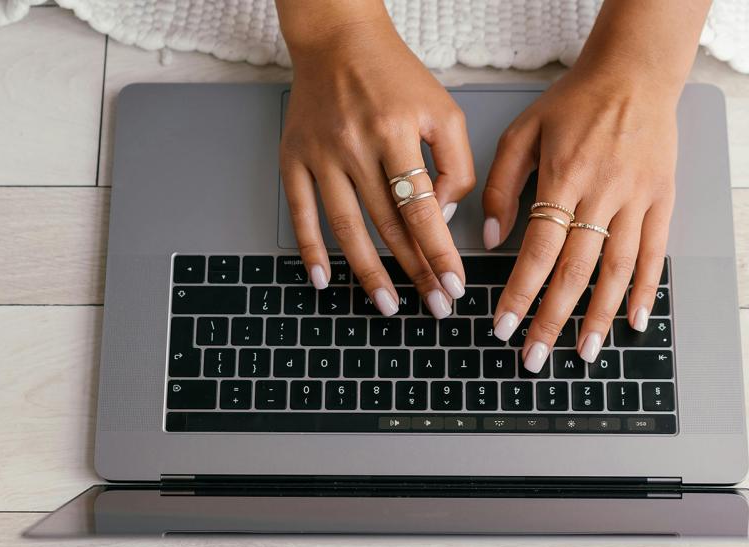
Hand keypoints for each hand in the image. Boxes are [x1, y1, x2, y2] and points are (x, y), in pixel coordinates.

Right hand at [278, 13, 474, 318]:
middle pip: (387, 225)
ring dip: (368, 271)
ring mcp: (320, 154)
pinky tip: (323, 279)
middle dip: (414, 270)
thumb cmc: (394, 76)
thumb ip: (456, 162)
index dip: (439, 253)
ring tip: (386, 304)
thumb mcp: (443, 109)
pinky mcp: (293, 157)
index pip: (422, 208)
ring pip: (346, 227)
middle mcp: (354, 145)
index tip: (453, 286)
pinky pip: (300, 212)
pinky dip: (310, 249)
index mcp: (395, 131)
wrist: (337, 41)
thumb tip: (443, 215)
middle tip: (433, 304)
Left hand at [484, 66, 678, 369]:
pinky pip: (655, 253)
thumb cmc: (572, 102)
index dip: (520, 293)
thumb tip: (489, 238)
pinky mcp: (662, 199)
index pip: (538, 249)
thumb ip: (500, 184)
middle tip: (534, 358)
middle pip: (575, 270)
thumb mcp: (521, 131)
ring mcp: (637, 198)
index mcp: (563, 176)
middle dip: (552, 319)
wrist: (635, 73)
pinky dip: (646, 290)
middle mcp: (603, 193)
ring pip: (617, 269)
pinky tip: (636, 321)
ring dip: (599, 316)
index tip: (503, 326)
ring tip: (583, 353)